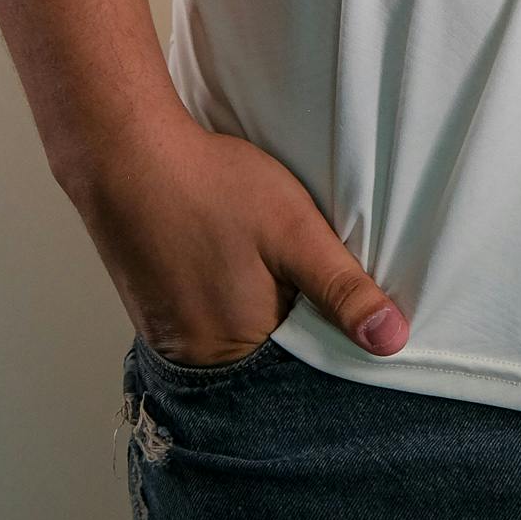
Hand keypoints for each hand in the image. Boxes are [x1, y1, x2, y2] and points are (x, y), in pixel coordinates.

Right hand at [64, 108, 410, 366]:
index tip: (338, 299)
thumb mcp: (294, 230)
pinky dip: (222, 302)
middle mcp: (197, 359)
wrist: (128, 155)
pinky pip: (201, 324)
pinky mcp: (150, 315)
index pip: (301, 364)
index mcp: (236, 349)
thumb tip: (392, 342)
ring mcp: (167, 339)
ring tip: (262, 265)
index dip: (326, 332)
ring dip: (256, 311)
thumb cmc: (213, 187)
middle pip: (265, 357)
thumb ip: (342, 288)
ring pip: (234, 339)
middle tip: (294, 270)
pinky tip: (229, 264)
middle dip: (290, 322)